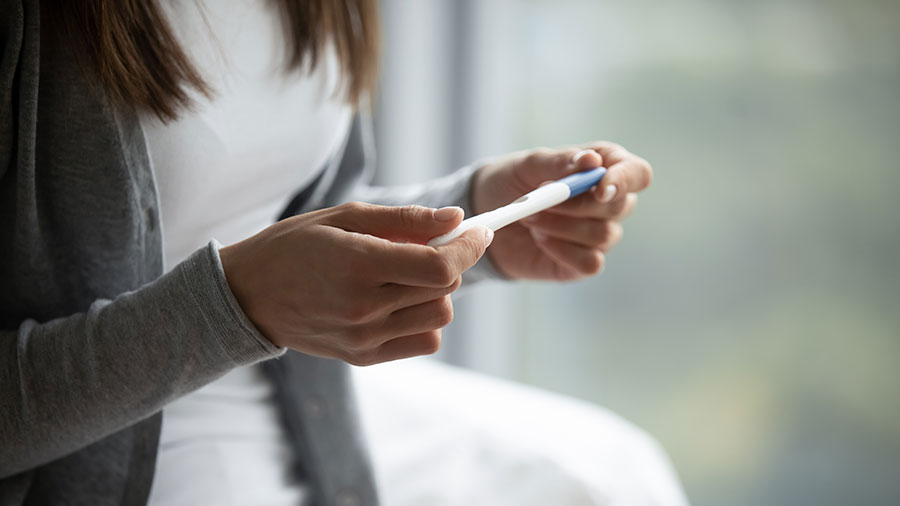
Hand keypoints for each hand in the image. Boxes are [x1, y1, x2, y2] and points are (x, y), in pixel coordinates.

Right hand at [220, 203, 492, 365]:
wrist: (248, 295)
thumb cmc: (295, 245)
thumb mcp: (344, 217)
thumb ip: (405, 220)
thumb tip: (456, 217)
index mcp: (358, 265)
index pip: (439, 265)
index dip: (468, 246)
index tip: (479, 230)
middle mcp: (363, 307)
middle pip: (445, 289)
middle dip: (451, 261)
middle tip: (432, 243)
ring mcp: (364, 337)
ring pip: (439, 316)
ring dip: (437, 291)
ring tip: (407, 273)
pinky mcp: (363, 356)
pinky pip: (423, 341)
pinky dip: (424, 318)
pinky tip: (401, 300)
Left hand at [471, 142, 651, 279]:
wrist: (486, 216)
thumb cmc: (513, 182)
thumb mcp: (530, 164)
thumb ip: (561, 162)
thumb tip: (592, 161)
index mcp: (606, 167)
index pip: (637, 173)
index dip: (624, 180)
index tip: (599, 187)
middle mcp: (610, 202)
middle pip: (619, 206)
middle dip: (576, 205)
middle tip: (539, 201)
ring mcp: (600, 234)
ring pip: (603, 235)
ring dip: (561, 226)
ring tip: (531, 218)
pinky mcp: (585, 262)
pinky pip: (590, 262)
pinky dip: (561, 250)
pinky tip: (541, 239)